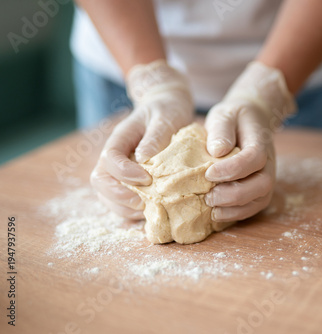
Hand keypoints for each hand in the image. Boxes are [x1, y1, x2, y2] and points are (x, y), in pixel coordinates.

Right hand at [91, 60, 193, 218]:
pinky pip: (122, 202)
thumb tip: (144, 158)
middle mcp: (114, 157)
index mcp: (120, 138)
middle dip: (118, 196)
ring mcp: (119, 171)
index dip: (123, 172)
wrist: (168, 108)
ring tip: (148, 212)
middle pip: (100, 181)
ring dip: (124, 208)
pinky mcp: (129, 182)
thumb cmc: (167, 110)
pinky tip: (151, 213)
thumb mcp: (166, 116)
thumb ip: (156, 135)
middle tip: (143, 204)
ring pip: (107, 196)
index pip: (109, 158)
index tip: (146, 179)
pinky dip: (133, 212)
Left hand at [204, 62, 295, 221]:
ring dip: (235, 208)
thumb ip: (220, 129)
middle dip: (235, 195)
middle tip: (208, 197)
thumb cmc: (234, 118)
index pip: (255, 158)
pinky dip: (237, 214)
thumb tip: (217, 151)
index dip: (233, 169)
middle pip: (263, 184)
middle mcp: (269, 163)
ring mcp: (266, 179)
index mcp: (261, 142)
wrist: (251, 120)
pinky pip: (253, 207)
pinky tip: (216, 214)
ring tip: (210, 208)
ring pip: (260, 200)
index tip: (208, 173)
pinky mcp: (259, 190)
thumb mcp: (224, 114)